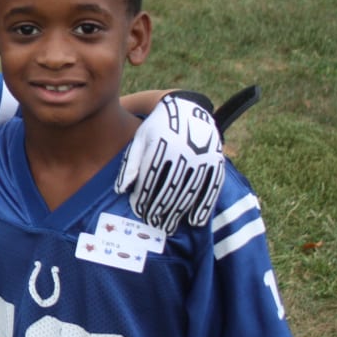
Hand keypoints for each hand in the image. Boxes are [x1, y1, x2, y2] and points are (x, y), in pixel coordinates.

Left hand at [114, 93, 224, 232]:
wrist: (188, 109)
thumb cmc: (158, 127)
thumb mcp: (140, 138)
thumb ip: (130, 163)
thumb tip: (121, 190)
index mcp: (162, 147)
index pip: (151, 179)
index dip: (144, 197)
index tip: (138, 210)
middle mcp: (184, 154)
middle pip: (170, 189)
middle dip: (159, 209)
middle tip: (152, 223)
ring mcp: (202, 159)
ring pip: (189, 192)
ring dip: (178, 212)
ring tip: (167, 226)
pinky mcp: (216, 162)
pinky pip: (211, 188)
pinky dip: (204, 206)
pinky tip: (195, 221)